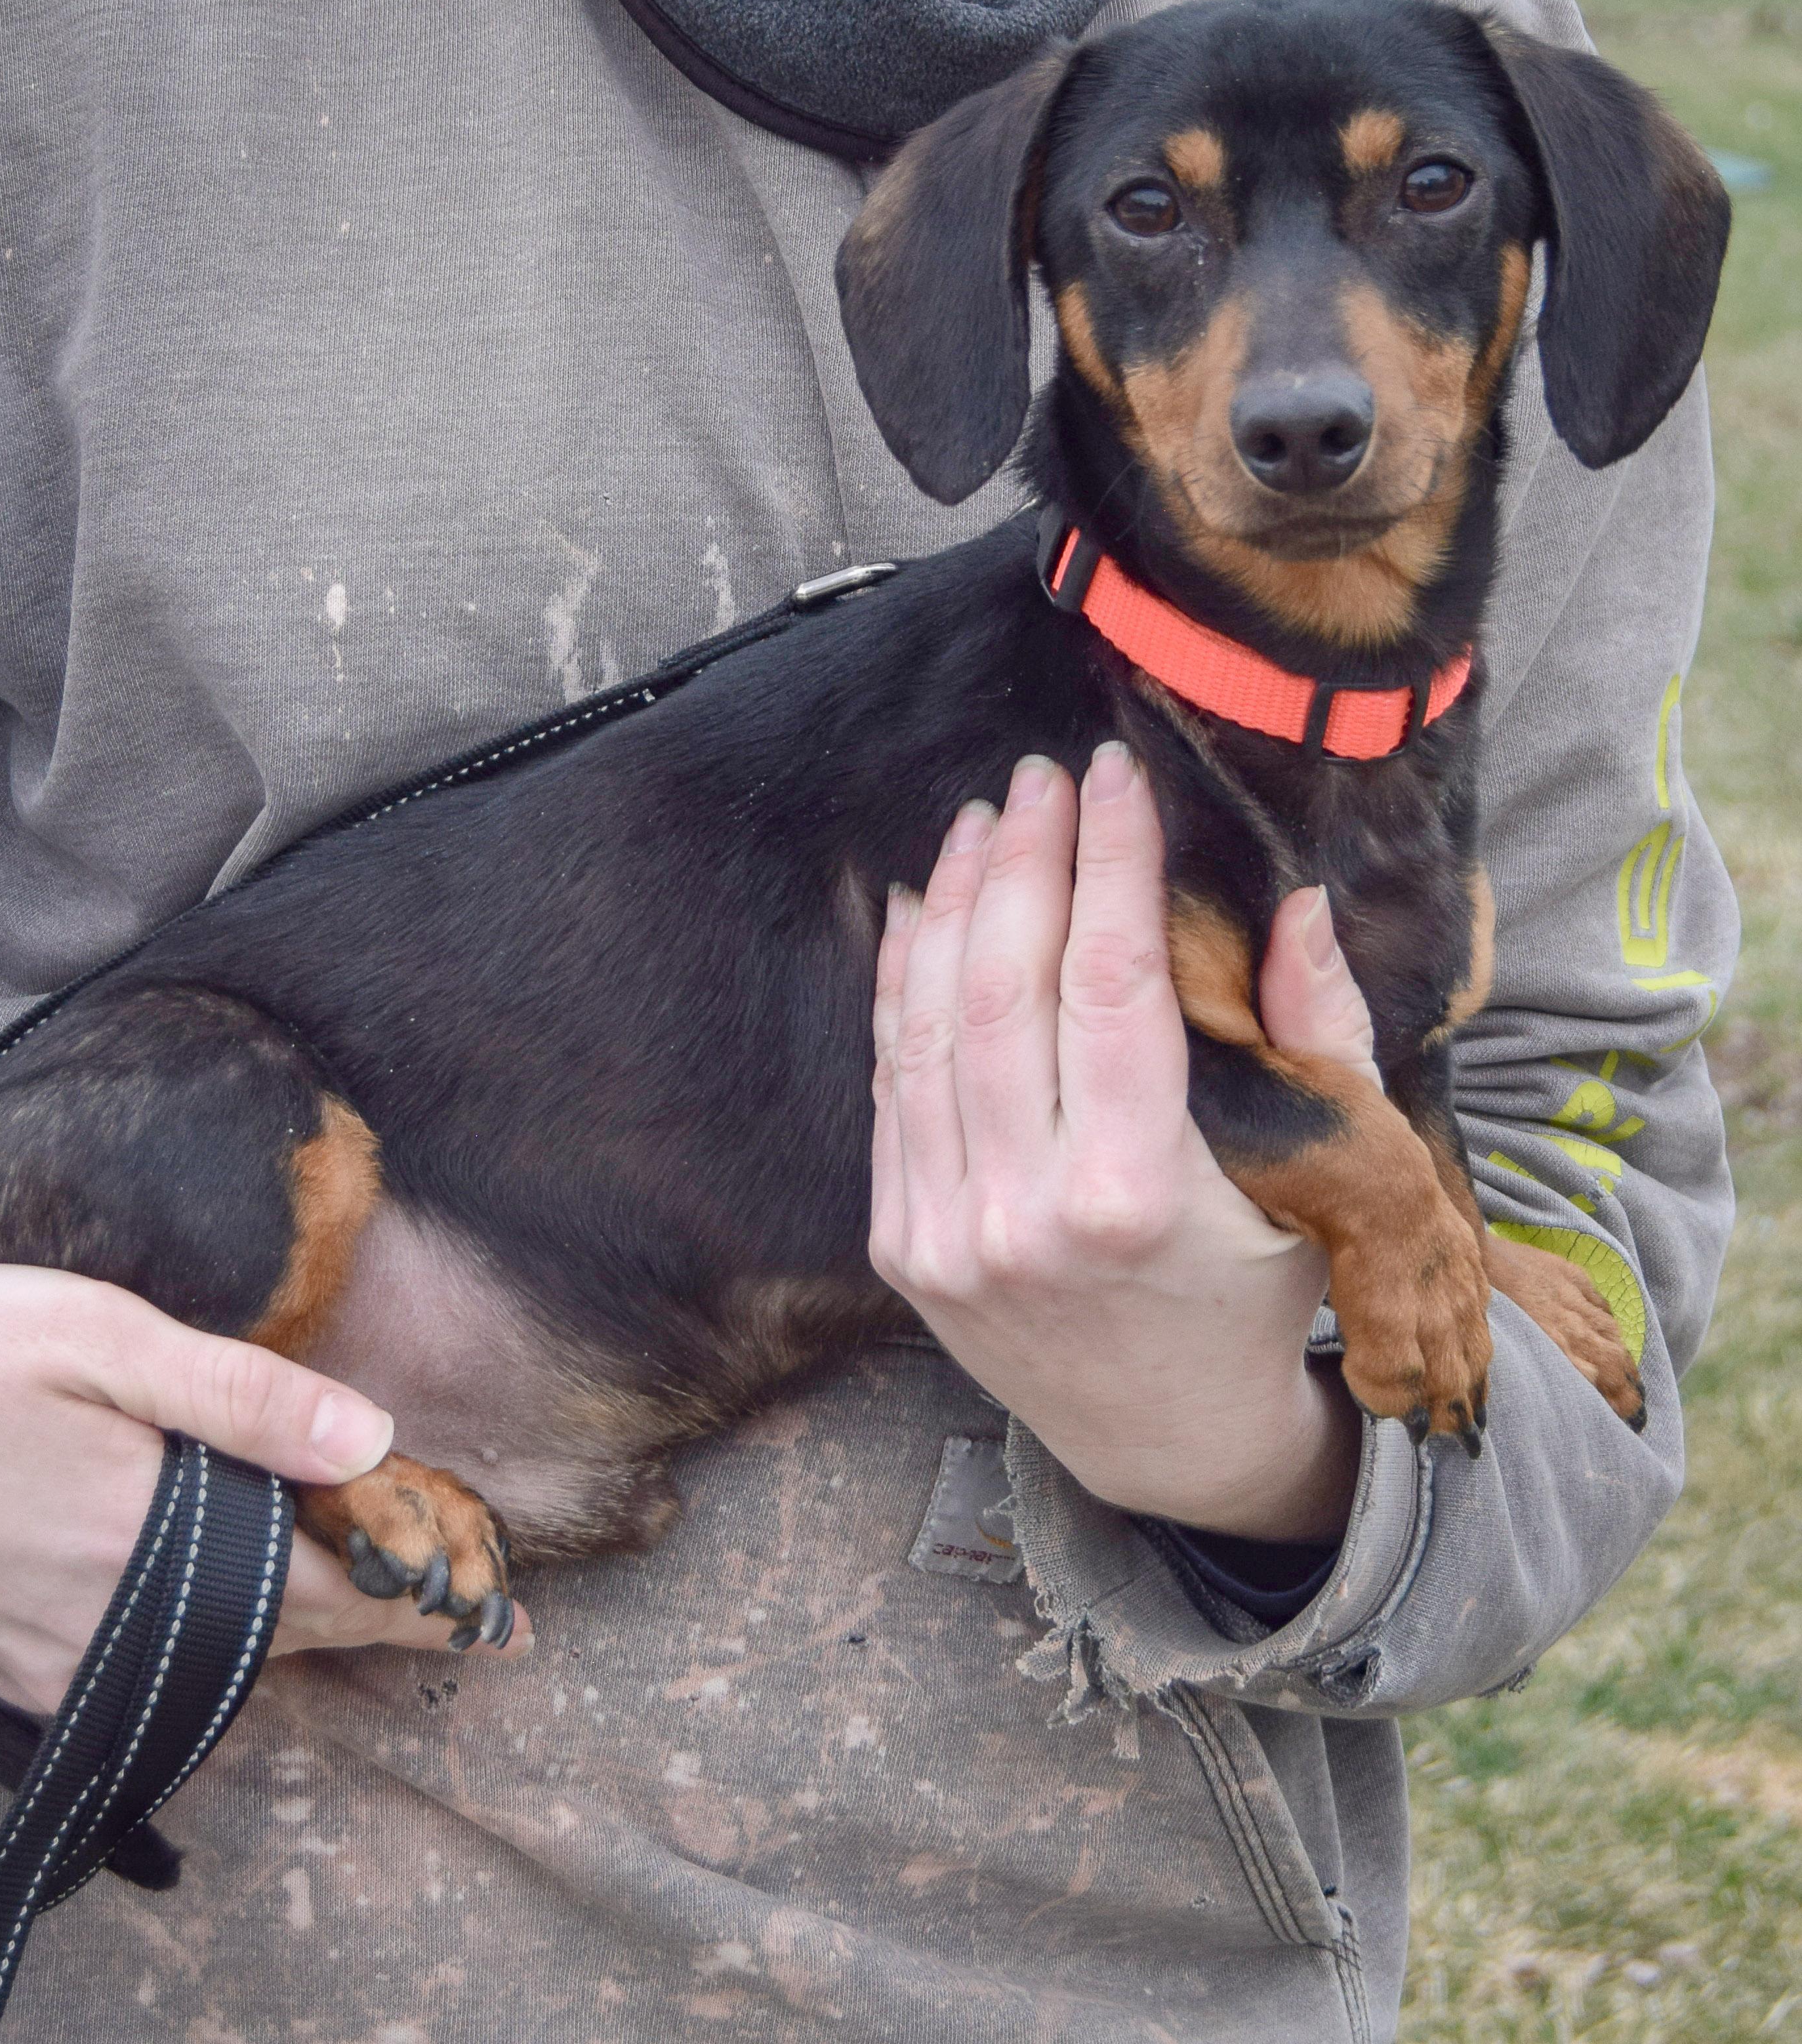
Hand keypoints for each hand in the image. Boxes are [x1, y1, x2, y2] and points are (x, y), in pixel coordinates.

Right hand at [0, 1204, 530, 1711]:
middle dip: (375, 1616)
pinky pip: (149, 1676)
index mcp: (144, 1543)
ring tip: (374, 1589)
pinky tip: (247, 1600)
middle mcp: (105, 1626)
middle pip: (281, 1641)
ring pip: (219, 1665)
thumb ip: (237, 1394)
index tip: (496, 1608)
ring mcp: (52, 1659)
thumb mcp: (98, 1338)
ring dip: (301, 1629)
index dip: (416, 1600)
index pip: (322, 1600)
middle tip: (458, 1595)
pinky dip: (218, 1644)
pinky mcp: (8, 1664)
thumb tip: (369, 1435)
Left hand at [868, 742, 1380, 1543]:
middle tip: (1042, 778)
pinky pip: (894, 1084)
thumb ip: (1317, 1039)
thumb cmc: (1257, 1295)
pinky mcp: (900, 1243)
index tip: (1117, 778)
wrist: (1163, 1438)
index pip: (1111, 982)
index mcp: (1134, 1195)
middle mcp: (1022, 1214)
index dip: (1111, 863)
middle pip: (1006, 988)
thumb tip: (1292, 902)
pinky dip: (902, 988)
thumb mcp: (1320, 1184)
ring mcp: (944, 1233)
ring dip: (953, 907)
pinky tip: (922, 912)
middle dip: (1023, 862)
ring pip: (930, 1026)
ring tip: (982, 822)